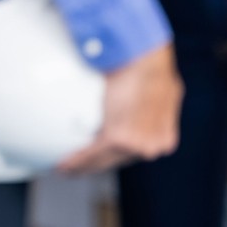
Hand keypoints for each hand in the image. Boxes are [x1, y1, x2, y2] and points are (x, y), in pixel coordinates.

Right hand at [58, 43, 181, 173]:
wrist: (143, 58)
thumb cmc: (149, 64)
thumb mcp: (159, 86)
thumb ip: (151, 102)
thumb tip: (139, 98)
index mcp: (164, 138)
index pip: (137, 153)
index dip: (118, 157)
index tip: (105, 157)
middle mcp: (151, 146)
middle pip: (118, 162)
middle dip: (98, 165)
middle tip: (81, 166)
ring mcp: (136, 145)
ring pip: (103, 162)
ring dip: (83, 166)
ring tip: (67, 168)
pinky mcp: (117, 140)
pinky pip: (91, 154)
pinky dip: (75, 160)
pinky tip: (62, 164)